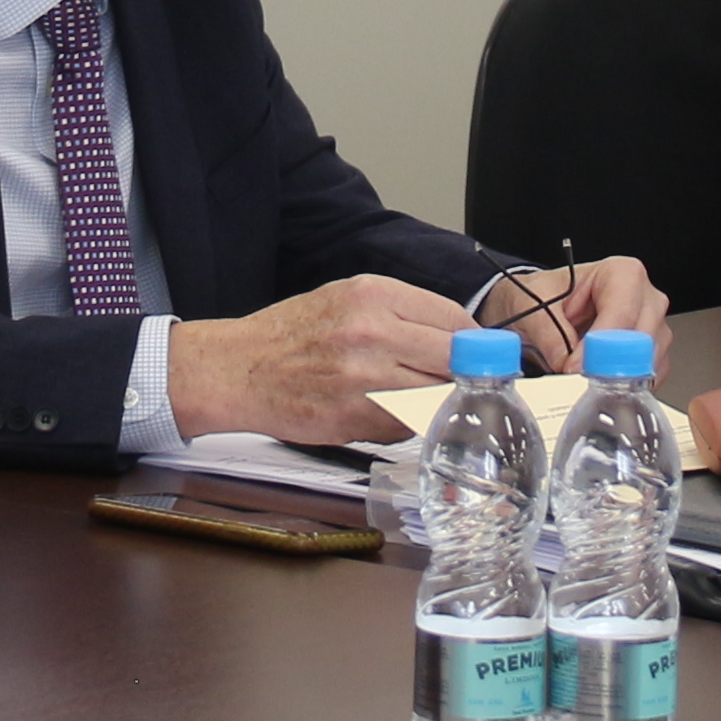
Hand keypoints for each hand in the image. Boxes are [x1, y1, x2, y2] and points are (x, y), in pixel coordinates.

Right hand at [167, 274, 482, 444]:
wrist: (237, 369)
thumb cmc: (292, 335)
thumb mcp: (345, 299)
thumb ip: (401, 314)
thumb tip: (460, 339)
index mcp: (372, 294)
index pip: (455, 320)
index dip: (475, 344)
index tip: (483, 357)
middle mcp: (370, 331)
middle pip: (453, 360)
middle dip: (466, 376)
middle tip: (469, 385)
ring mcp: (362, 376)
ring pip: (435, 396)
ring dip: (439, 404)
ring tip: (428, 401)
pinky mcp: (352, 417)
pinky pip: (406, 425)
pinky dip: (409, 425)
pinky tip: (394, 416)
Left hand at [483, 254, 669, 373]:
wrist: (542, 307)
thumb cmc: (546, 296)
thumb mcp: (533, 306)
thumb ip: (548, 334)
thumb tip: (565, 362)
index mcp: (621, 273)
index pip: (623, 312)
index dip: (600, 345)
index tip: (576, 366)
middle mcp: (644, 298)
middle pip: (643, 340)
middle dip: (610, 365)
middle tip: (581, 379)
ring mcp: (652, 327)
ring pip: (649, 362)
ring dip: (618, 379)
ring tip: (586, 381)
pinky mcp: (650, 355)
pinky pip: (648, 379)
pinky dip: (624, 388)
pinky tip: (601, 386)